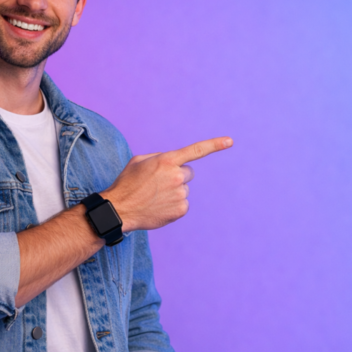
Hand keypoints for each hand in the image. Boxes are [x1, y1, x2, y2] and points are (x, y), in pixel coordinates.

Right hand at [102, 137, 232, 231]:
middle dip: (177, 176)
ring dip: (174, 191)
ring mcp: (180, 194)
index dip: (214, 144)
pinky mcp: (181, 209)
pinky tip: (158, 206)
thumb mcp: (139, 161)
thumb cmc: (127, 183)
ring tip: (155, 197)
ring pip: (184, 189)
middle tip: (159, 183)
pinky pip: (183, 203)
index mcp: (167, 160)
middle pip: (188, 173)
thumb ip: (160, 157)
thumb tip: (174, 162)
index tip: (230, 141)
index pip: (196, 150)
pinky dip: (173, 205)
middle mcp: (177, 176)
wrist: (120, 209)